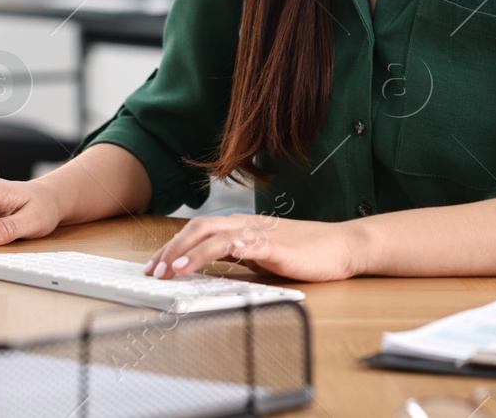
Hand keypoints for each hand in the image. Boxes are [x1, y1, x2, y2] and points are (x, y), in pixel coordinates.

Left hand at [144, 213, 363, 282]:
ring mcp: (260, 233)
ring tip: (171, 270)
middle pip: (199, 229)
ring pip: (214, 235)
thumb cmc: (306, 252)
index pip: (198, 231)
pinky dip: (221, 251)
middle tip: (153, 271)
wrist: (342, 247)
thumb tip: (212, 271)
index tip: (156, 264)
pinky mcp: (274, 246)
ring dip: (189, 252)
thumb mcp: (263, 257)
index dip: (174, 246)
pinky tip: (206, 262)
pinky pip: (243, 244)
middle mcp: (246, 225)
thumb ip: (239, 258)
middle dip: (172, 249)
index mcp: (241, 227)